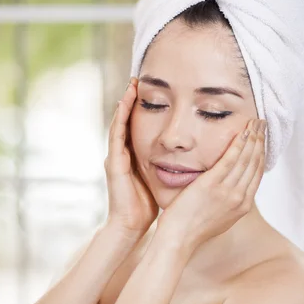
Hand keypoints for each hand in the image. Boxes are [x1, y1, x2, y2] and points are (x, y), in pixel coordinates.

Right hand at [104, 78, 158, 247]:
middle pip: (129, 120)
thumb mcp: (160, 178)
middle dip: (133, 100)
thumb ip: (168, 163)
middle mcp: (124, 153)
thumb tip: (190, 153)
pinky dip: (119, 118)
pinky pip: (116, 135)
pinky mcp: (114, 162)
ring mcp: (116, 156)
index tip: (156, 89)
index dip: (147, 108)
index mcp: (136, 156)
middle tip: (140, 78)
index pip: (140, 126)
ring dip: (125, 103)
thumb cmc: (147, 204)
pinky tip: (124, 103)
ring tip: (132, 83)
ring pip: (120, 123)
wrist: (131, 224)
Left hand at [156, 119, 266, 250]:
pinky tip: (242, 131)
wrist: (179, 240)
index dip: (261, 154)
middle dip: (261, 141)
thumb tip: (227, 188)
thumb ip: (226, 202)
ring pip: (246, 158)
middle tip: (263, 124)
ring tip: (256, 122)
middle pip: (255, 163)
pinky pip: (230, 159)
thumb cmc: (191, 229)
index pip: (257, 174)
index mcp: (242, 206)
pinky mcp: (212, 185)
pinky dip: (238, 144)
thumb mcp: (218, 217)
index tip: (262, 139)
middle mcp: (240, 197)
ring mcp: (227, 191)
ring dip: (253, 137)